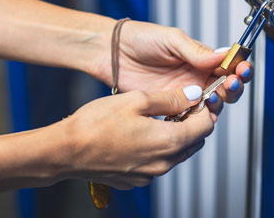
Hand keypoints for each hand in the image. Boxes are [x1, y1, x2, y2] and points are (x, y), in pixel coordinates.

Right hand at [61, 86, 215, 188]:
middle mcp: (164, 163)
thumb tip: (193, 95)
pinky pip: (157, 163)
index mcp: (168, 141)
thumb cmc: (96, 124)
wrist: (67, 151)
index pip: (206, 126)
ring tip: (155, 118)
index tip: (193, 97)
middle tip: (175, 105)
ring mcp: (150, 174)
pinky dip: (156, 148)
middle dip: (191, 122)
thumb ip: (169, 98)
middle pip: (194, 142)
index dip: (203, 108)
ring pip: (176, 153)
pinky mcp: (136, 179)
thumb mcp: (137, 100)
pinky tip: (138, 134)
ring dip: (174, 136)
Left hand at [93, 21, 252, 105]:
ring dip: (217, 105)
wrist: (111, 52)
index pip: (228, 66)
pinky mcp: (168, 106)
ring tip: (212, 98)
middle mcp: (194, 77)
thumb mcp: (171, 38)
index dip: (239, 69)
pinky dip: (195, 119)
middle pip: (226, 89)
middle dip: (233, 89)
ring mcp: (182, 93)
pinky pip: (188, 118)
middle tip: (229, 85)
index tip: (242, 70)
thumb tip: (222, 55)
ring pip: (210, 106)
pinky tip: (195, 114)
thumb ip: (196, 50)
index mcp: (199, 58)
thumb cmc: (139, 38)